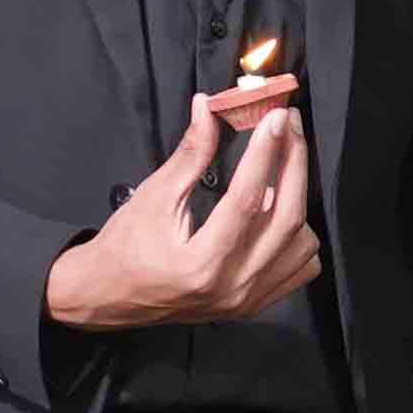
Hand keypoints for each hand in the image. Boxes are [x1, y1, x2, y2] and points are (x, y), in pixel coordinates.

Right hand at [43, 81, 319, 328]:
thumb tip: (207, 108)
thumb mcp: (153, 196)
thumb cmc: (125, 247)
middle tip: (290, 127)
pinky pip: (301, 268)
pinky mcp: (254, 304)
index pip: (247, 199)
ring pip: (302, 244)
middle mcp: (231, 286)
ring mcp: (247, 300)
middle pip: (287, 218)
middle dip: (294, 164)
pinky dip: (299, 235)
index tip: (276, 118)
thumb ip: (189, 153)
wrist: (110, 296)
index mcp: (201, 263)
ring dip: (298, 199)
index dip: (265, 153)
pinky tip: (278, 213)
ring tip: (279, 169)